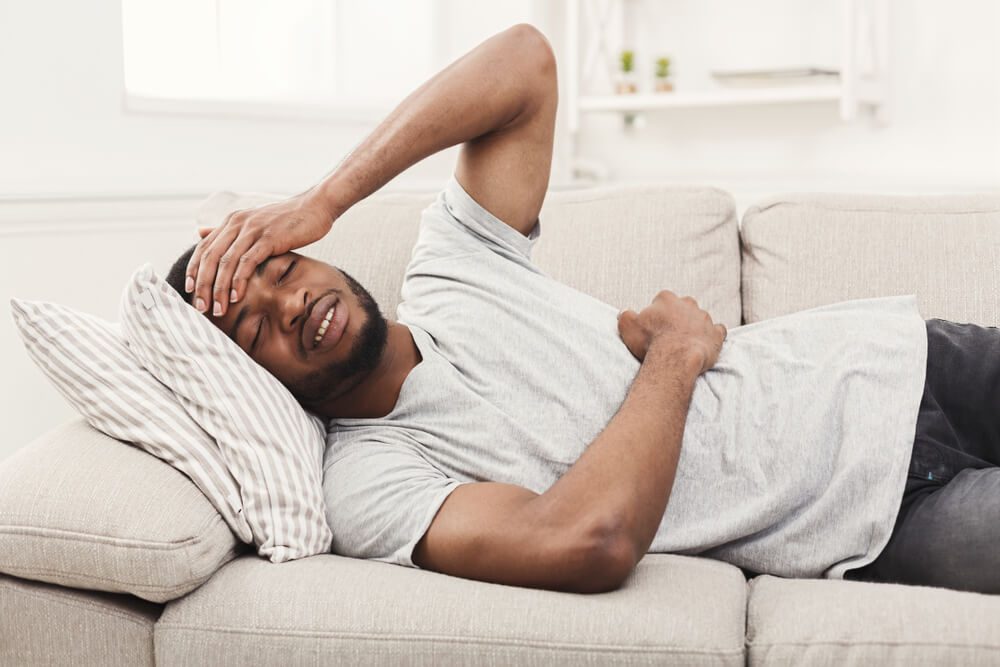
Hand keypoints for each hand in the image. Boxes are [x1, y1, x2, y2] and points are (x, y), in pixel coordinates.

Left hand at [186, 188, 336, 315]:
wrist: (316, 207)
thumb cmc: (289, 219)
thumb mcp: (254, 222)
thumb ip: (228, 231)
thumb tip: (200, 232)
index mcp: (232, 222)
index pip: (204, 248)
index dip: (194, 271)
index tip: (190, 292)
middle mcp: (237, 224)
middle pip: (210, 258)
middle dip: (203, 285)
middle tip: (201, 307)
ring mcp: (253, 230)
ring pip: (226, 263)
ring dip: (219, 289)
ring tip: (218, 308)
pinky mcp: (269, 238)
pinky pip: (247, 262)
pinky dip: (239, 281)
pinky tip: (236, 296)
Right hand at [617, 290, 726, 372]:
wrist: (676, 358)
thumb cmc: (651, 342)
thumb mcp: (627, 326)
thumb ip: (626, 315)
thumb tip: (626, 313)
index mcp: (667, 298)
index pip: (662, 300)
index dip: (657, 314)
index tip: (654, 327)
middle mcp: (688, 303)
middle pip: (682, 307)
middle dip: (678, 317)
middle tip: (669, 334)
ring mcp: (705, 318)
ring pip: (700, 319)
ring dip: (694, 328)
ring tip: (685, 343)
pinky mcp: (716, 333)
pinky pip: (718, 331)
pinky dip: (713, 336)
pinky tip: (705, 344)